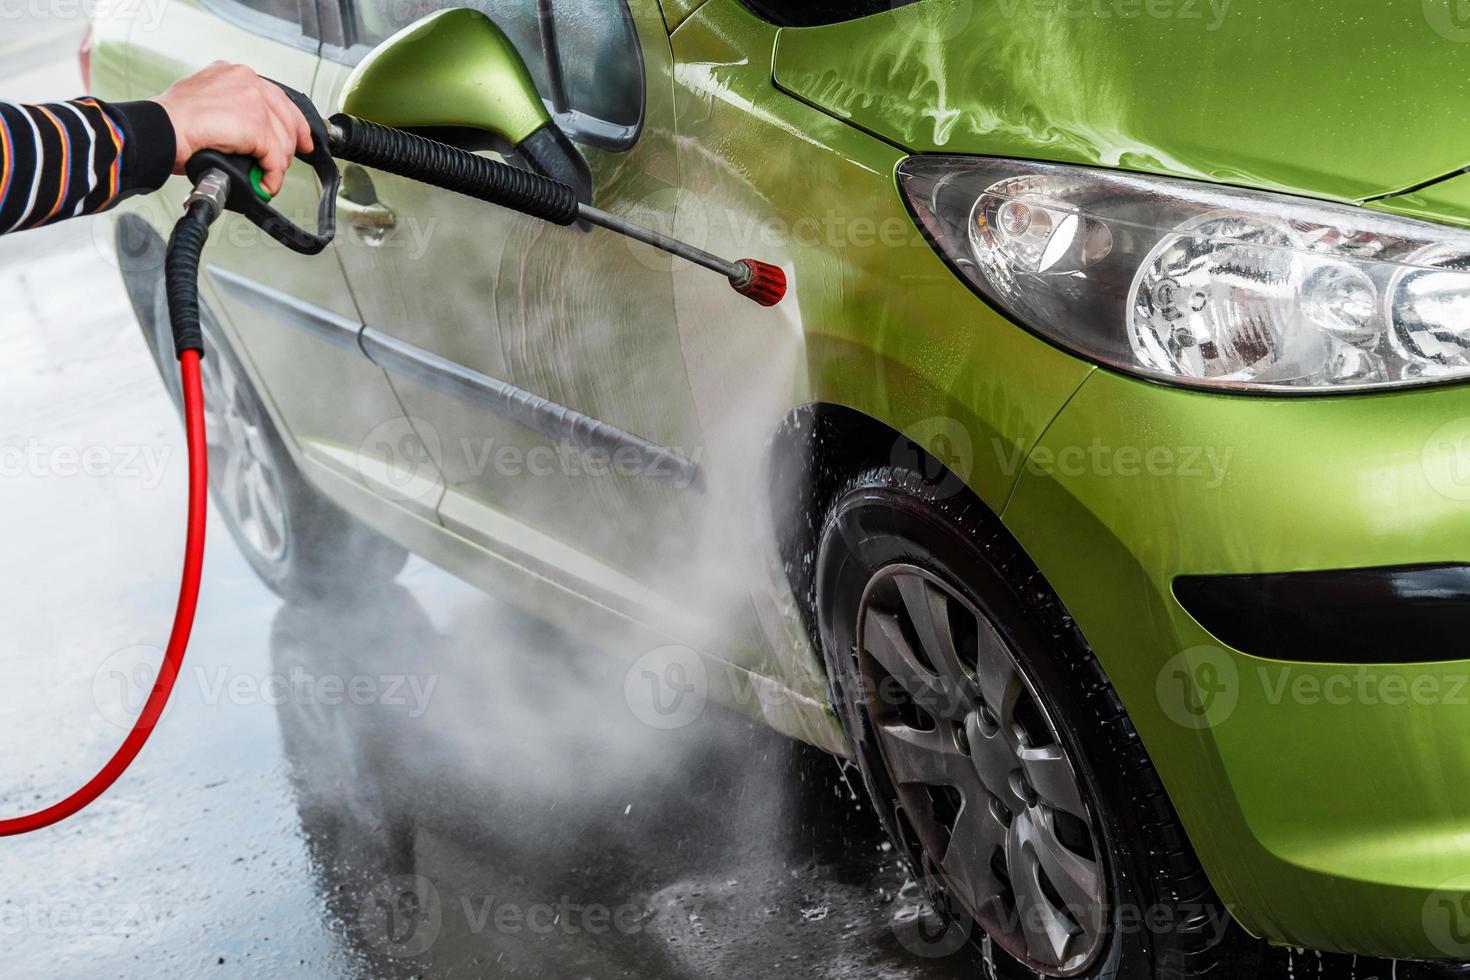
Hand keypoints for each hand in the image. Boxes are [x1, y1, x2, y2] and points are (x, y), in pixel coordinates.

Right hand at [152, 62, 312, 195]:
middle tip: (281, 167)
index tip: (301, 141)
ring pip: (283, 139)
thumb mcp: (206, 104)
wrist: (156, 130)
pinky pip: (275, 157)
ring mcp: (252, 99)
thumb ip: (231, 111)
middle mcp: (246, 79)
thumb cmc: (171, 124)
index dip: (294, 123)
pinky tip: (263, 184)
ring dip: (276, 165)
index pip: (278, 98)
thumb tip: (250, 136)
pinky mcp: (254, 123)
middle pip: (288, 117)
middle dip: (289, 148)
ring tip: (263, 178)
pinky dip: (272, 176)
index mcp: (234, 73)